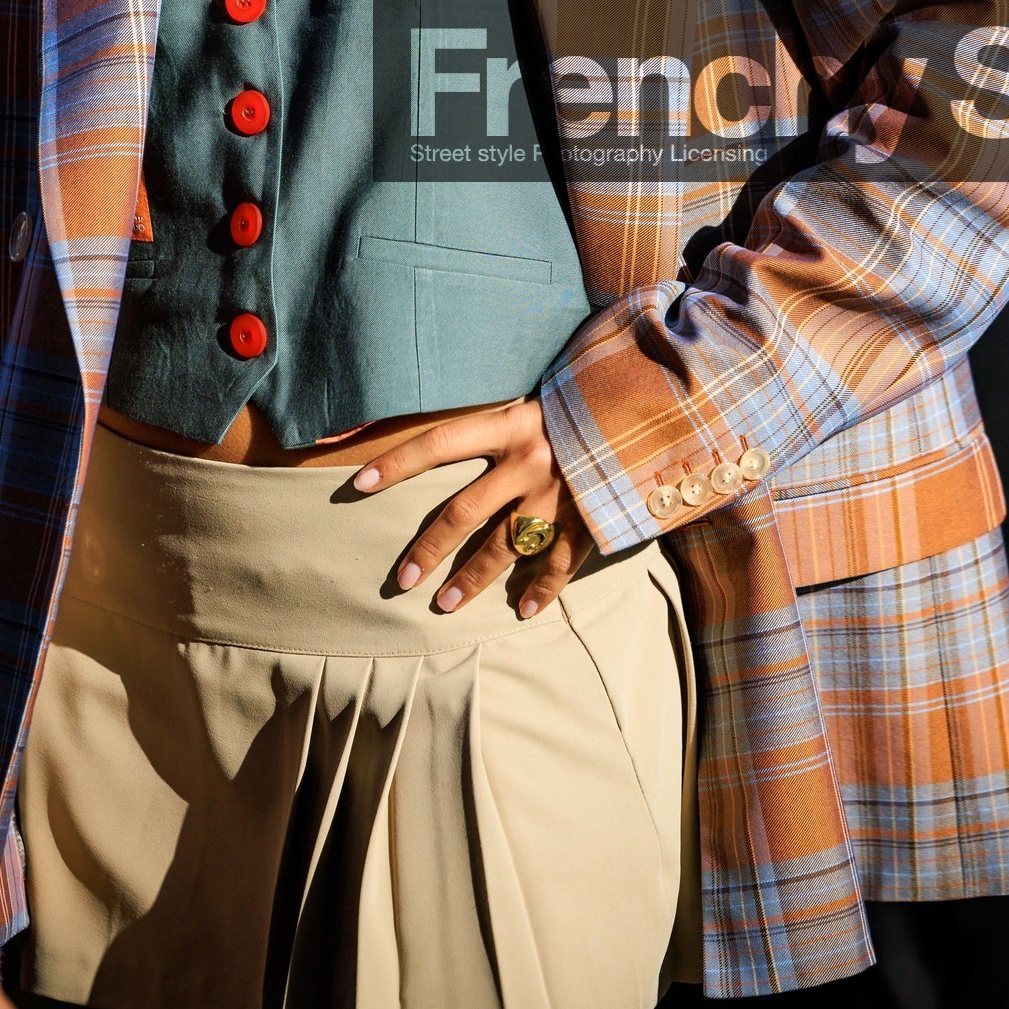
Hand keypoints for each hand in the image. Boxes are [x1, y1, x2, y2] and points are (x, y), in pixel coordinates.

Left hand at [355, 397, 591, 617]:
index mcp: (510, 424)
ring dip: (472, 579)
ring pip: (504, 547)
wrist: (649, 409)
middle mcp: (529, 462)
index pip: (438, 443)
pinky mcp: (589, 519)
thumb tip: (443, 427)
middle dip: (429, 550)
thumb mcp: (534, 398)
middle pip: (463, 512)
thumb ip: (496, 419)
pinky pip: (559, 563)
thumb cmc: (583, 400)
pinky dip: (543, 589)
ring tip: (445, 605)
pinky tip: (524, 609)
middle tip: (402, 582)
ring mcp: (559, 495)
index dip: (397, 463)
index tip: (358, 484)